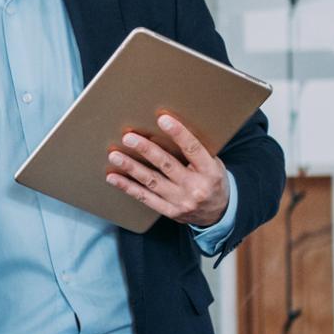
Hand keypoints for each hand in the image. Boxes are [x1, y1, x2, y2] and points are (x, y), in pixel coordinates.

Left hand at [106, 112, 229, 227]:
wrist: (219, 214)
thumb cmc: (213, 181)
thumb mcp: (214, 164)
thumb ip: (196, 151)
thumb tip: (171, 129)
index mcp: (210, 171)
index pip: (193, 149)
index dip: (178, 134)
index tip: (162, 119)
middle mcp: (195, 187)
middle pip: (167, 165)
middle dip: (146, 150)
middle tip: (129, 138)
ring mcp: (181, 201)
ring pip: (152, 182)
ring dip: (131, 167)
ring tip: (115, 156)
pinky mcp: (170, 211)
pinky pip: (145, 198)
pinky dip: (128, 187)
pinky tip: (114, 178)